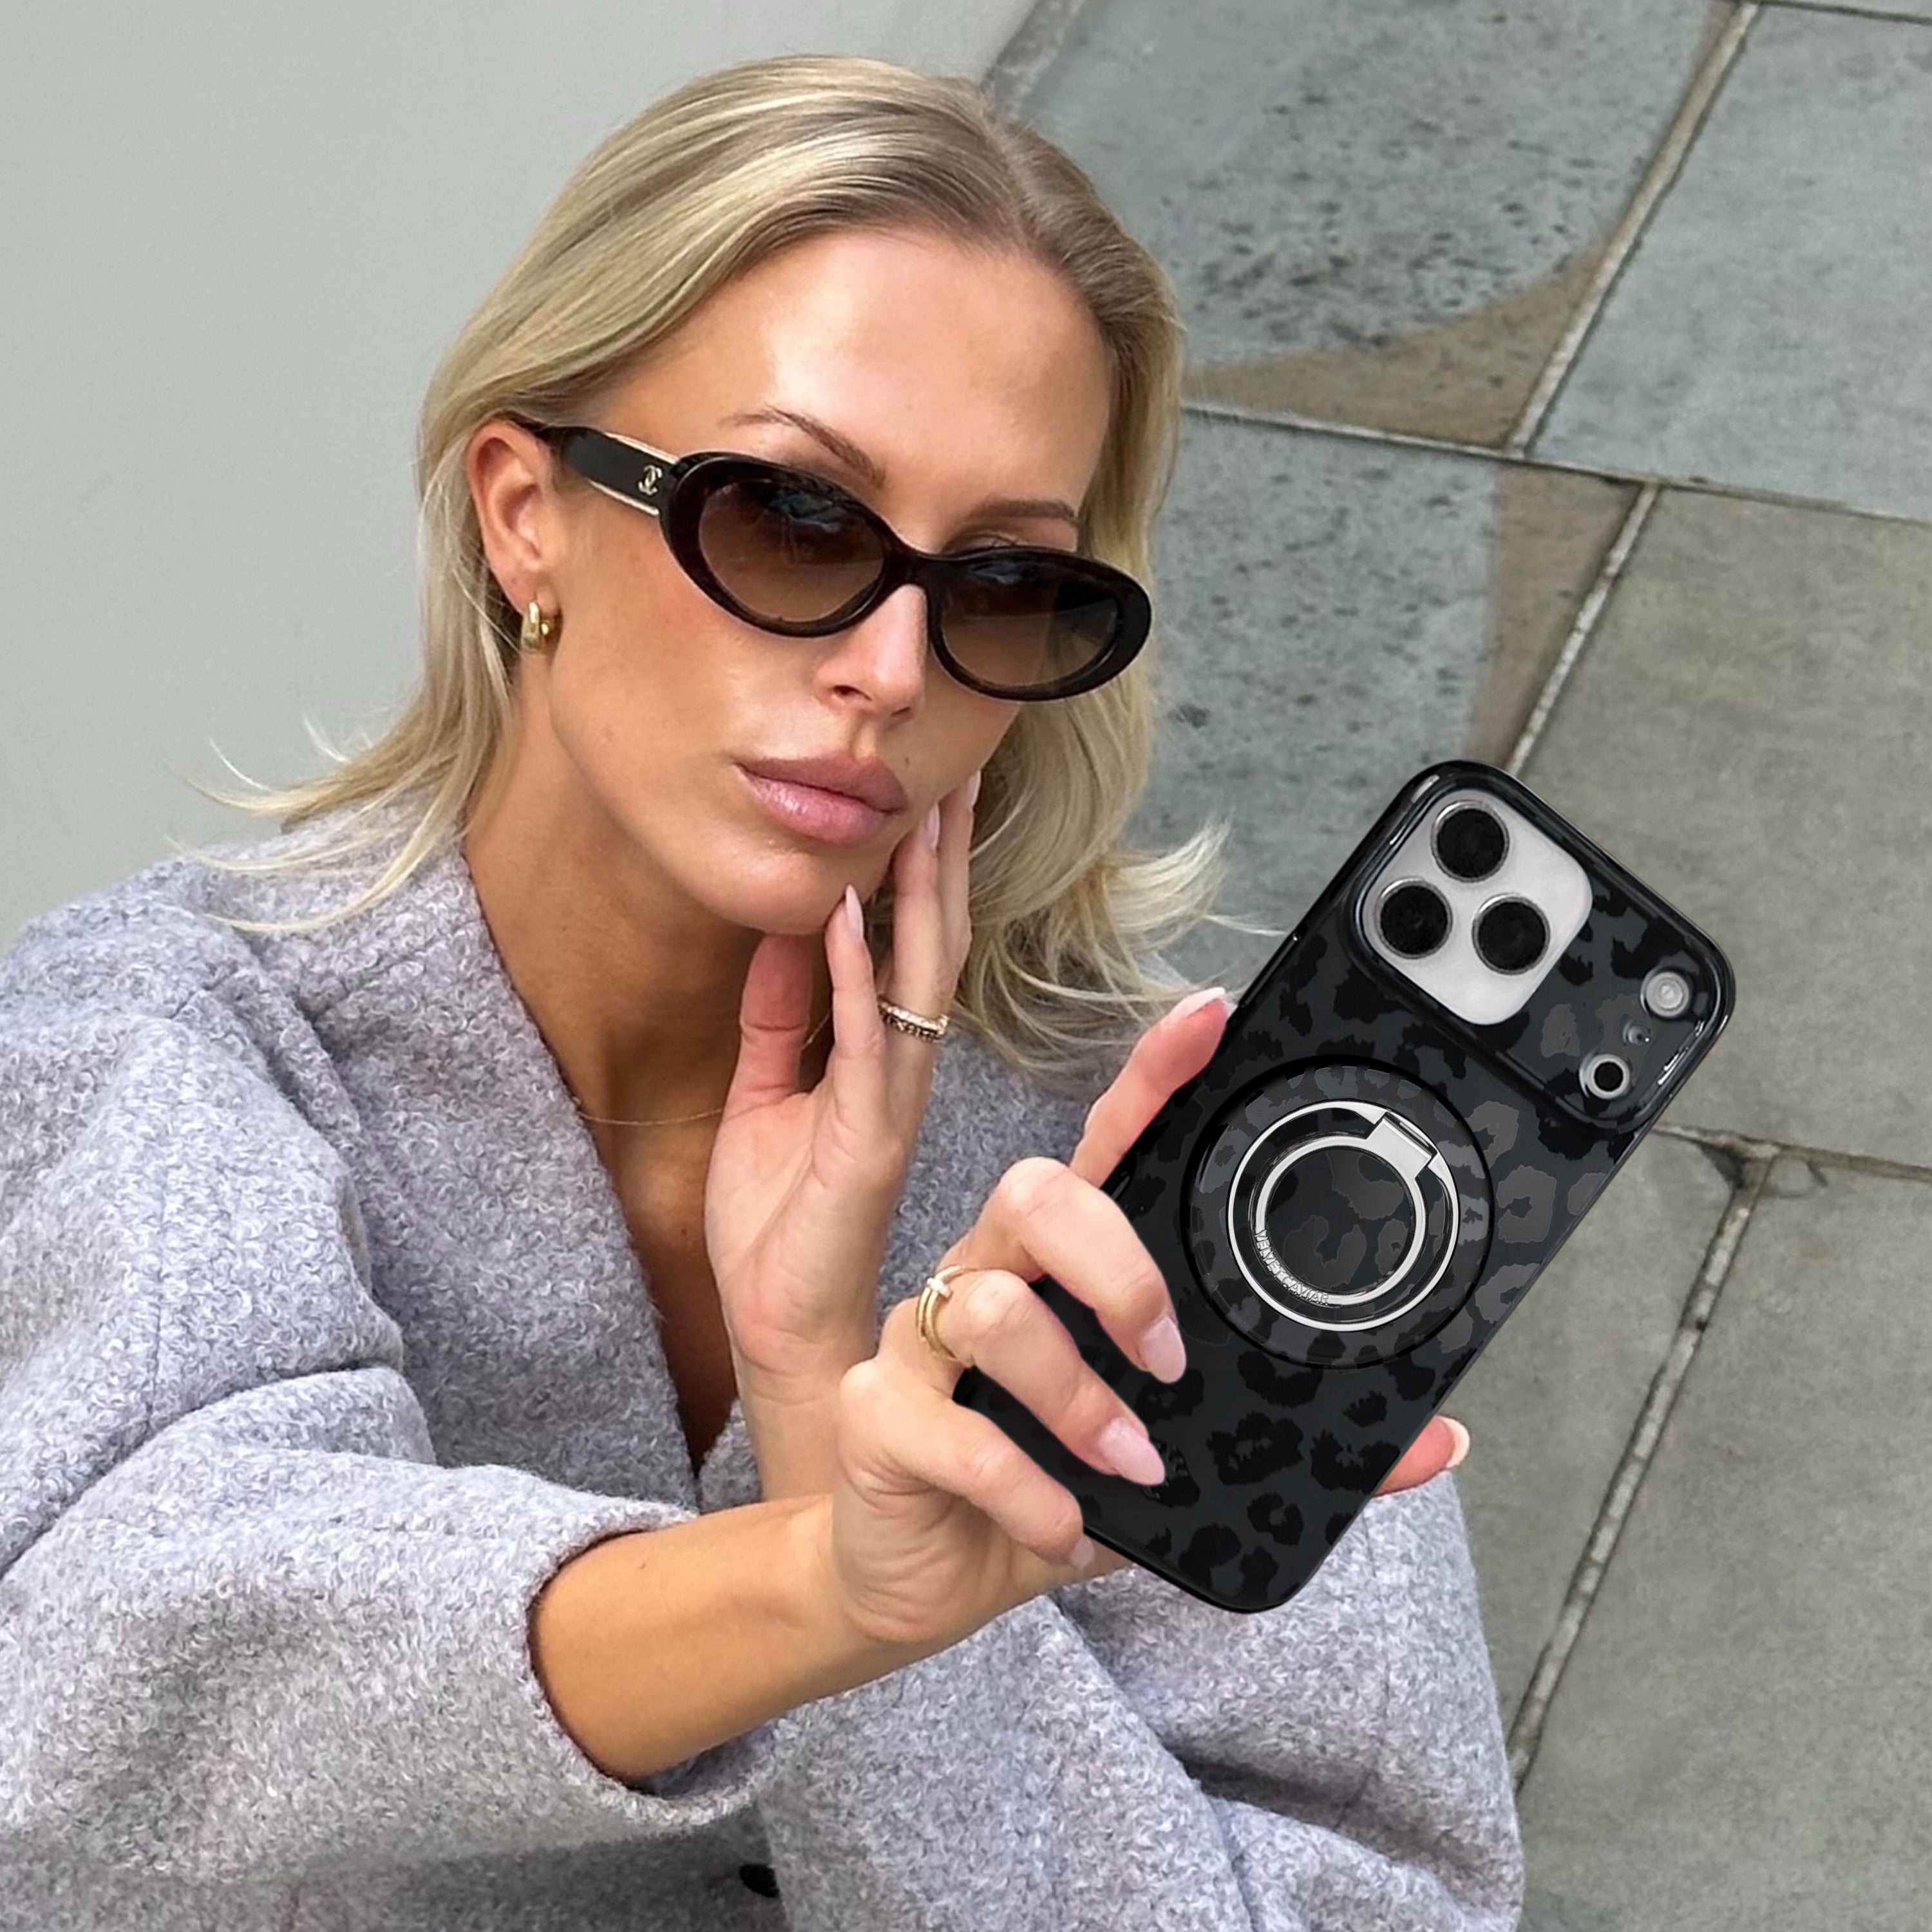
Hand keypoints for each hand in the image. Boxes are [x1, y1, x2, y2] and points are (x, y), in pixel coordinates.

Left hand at [704, 769, 978, 1495]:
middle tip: (953, 769)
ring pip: (917, 975)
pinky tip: (847, 910)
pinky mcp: (865, 1135)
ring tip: (921, 811)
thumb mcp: (765, 1093)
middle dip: (942, 855)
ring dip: (918, 891)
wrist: (778, 1322)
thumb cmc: (779, 1218)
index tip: (928, 789)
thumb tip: (787, 929)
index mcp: (879, 1052)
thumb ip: (779, 1015)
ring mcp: (891, 1098)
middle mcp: (901, 1065)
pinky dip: (851, 970)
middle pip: (931, 940)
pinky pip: (862, 1036)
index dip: (921, 867)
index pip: (909, 941)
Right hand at [809, 991, 1472, 1649]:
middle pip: (1034, 1191)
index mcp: (1065, 1268)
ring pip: (986, 1304)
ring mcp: (923, 1338)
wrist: (924, 1577)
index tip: (1210, 1019)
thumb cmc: (1050, 1489)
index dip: (1151, 1076)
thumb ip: (1289, 1445)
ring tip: (1126, 1464)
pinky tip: (1060, 1525)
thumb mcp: (1179, 1474)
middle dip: (1117, 1266)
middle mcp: (989, 1275)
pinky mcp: (878, 1414)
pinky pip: (948, 1428)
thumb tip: (1440, 1440)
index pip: (1105, 1146)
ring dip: (1074, 1394)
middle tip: (1167, 1355)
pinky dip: (1024, 1488)